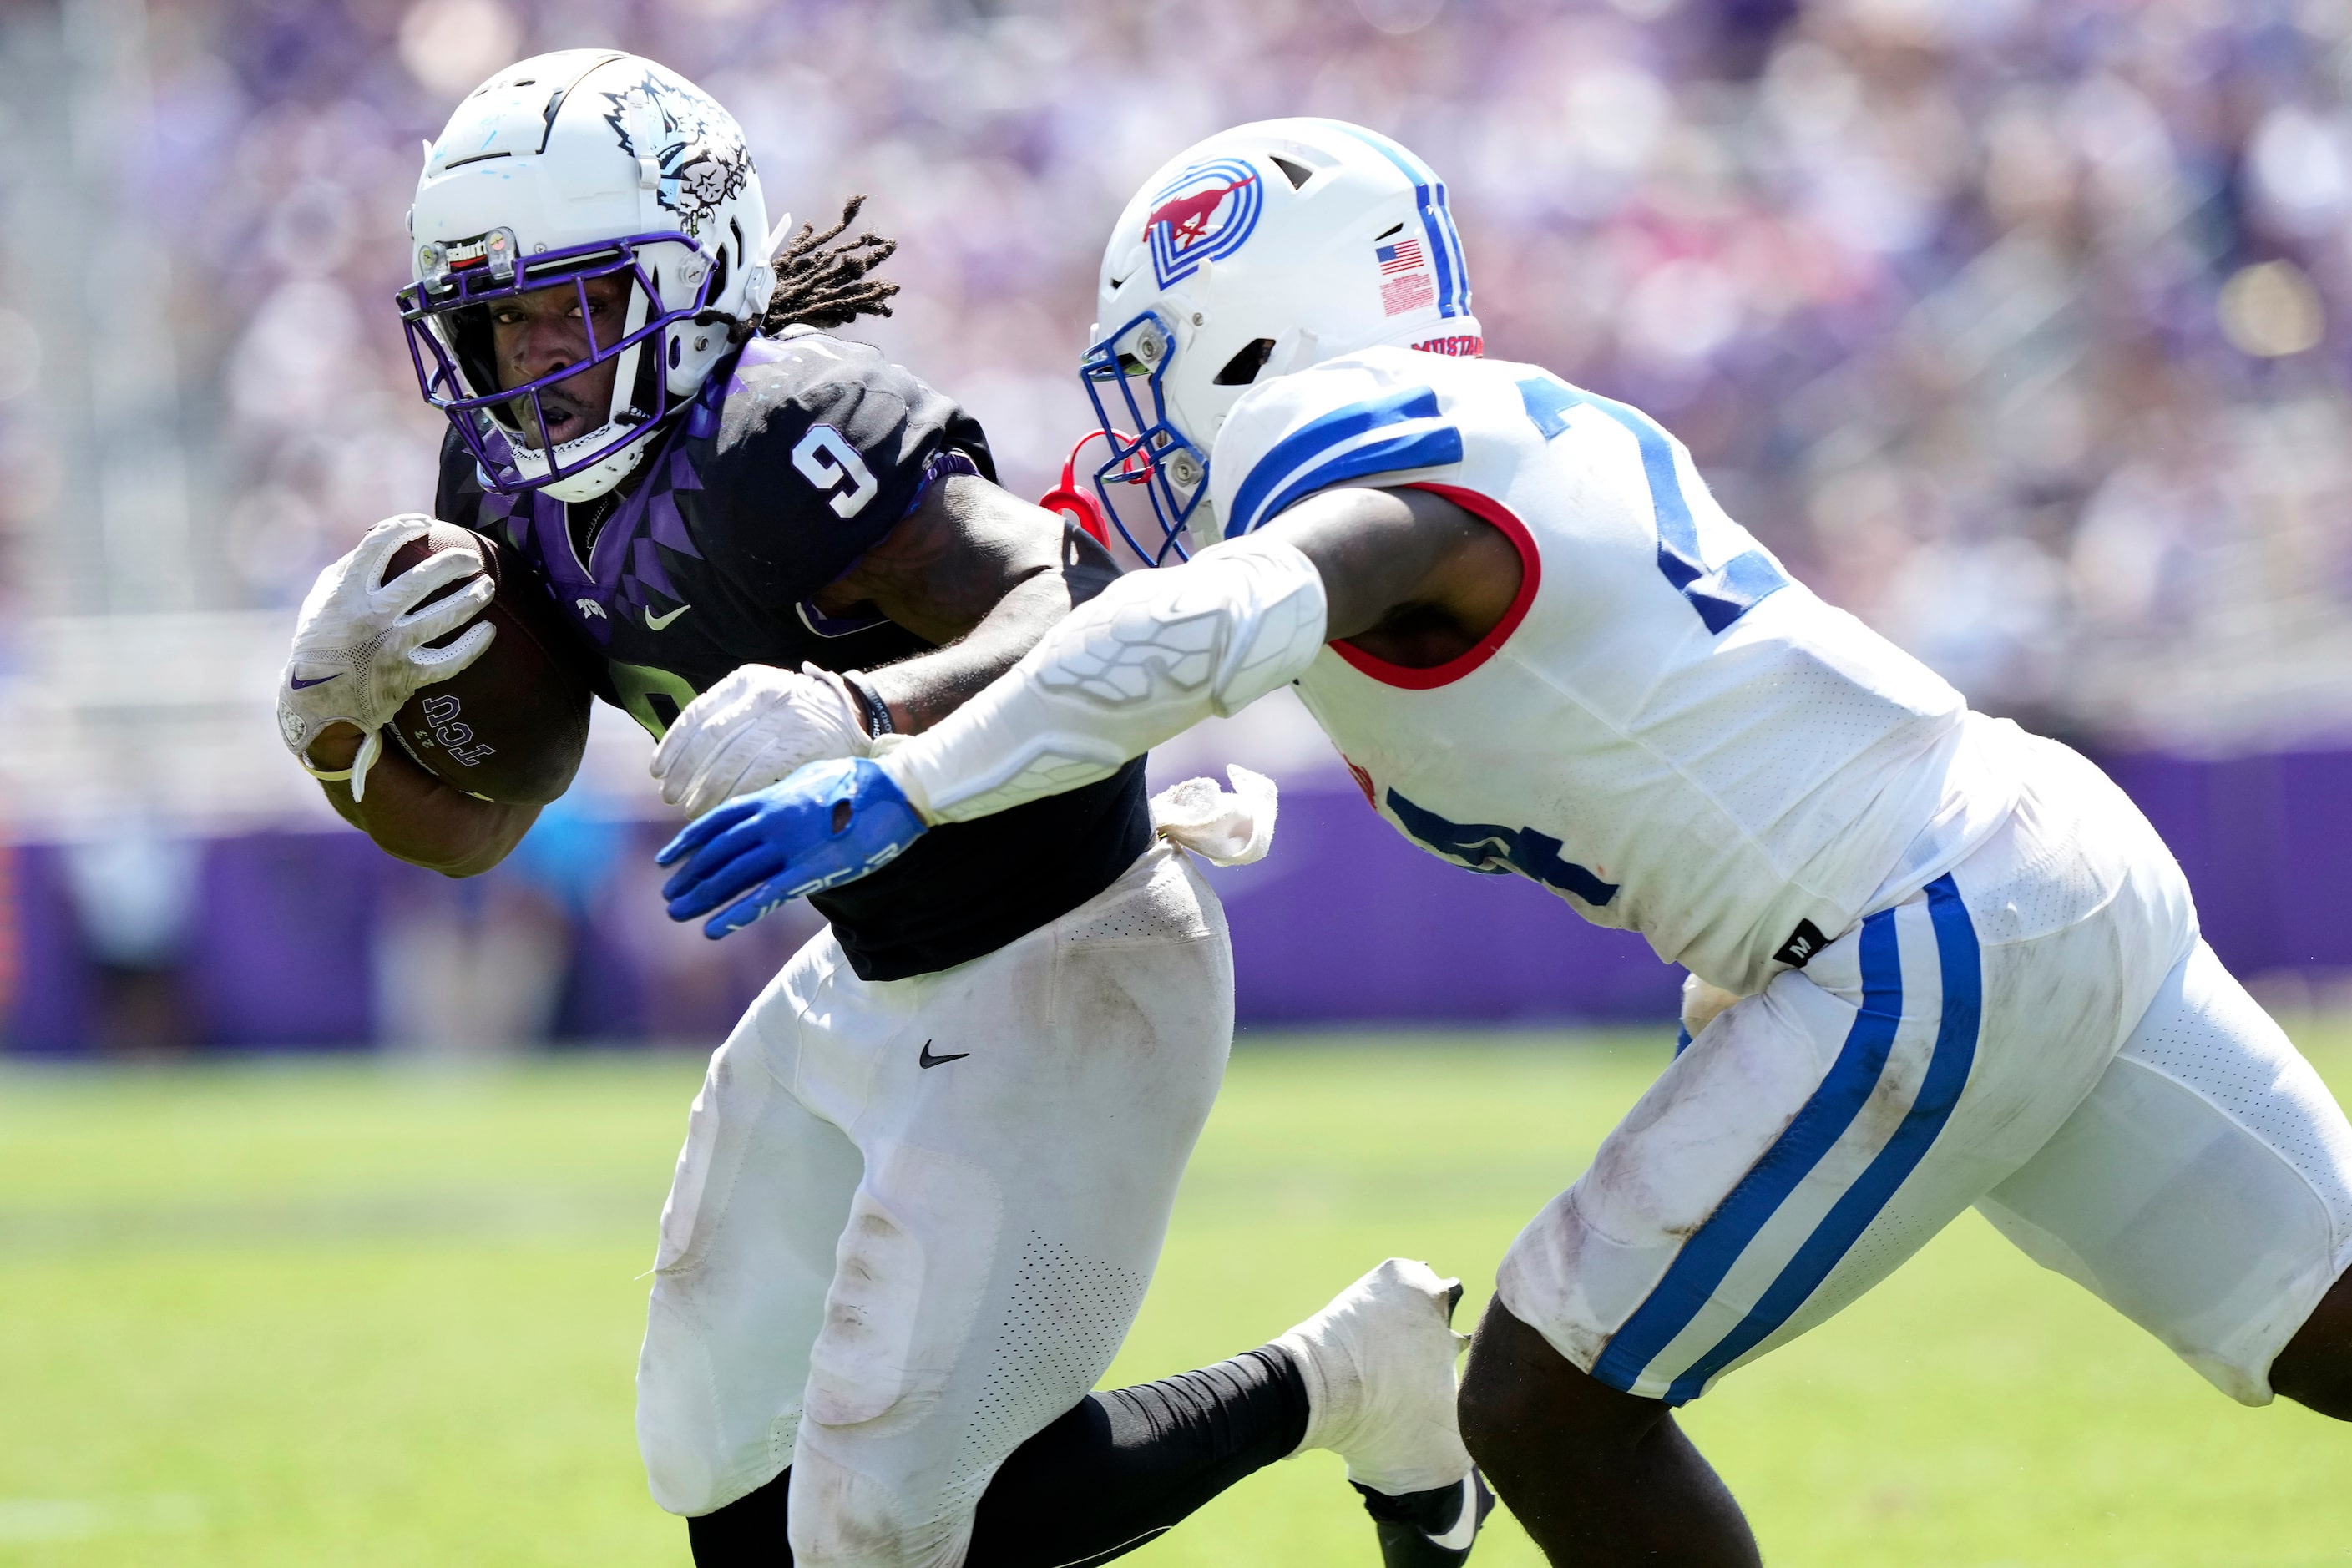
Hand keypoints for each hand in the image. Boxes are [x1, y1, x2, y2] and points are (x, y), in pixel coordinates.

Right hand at [278, 516, 495, 796]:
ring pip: (441, 618)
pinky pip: (448, 661)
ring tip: (487, 586)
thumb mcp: (321, 601)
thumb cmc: (320, 644)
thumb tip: (381, 540)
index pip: (378, 545)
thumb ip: (348, 571)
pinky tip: (489, 631)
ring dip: (471, 599)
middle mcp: (371, 617)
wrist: (317, 702)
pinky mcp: (406, 676)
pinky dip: (472, 647)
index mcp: (346, 593)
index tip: (424, 523)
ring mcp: (391, 648)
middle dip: (452, 563)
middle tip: (470, 557)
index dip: (404, 527)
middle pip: (420, 579)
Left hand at [650, 663, 869, 819]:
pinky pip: (758, 774)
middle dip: (685, 772)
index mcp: (745, 681)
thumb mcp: (759, 699)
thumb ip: (725, 719)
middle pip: (710, 739)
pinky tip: (722, 809)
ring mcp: (784, 719)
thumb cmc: (794, 713)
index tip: (658, 772)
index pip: (697, 715)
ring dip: (707, 789)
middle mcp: (763, 695)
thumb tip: (676, 757)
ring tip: (691, 809)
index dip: (673, 746)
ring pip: (731, 760)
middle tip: (670, 797)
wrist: (851, 714)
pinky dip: (736, 794)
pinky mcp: (801, 745)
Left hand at [656, 757, 927, 937]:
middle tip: (668, 896)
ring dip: (702, 897)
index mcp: (771, 798)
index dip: (687, 842)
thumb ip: (785, 793)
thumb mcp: (812, 778)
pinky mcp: (811, 871)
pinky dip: (737, 915)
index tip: (666, 860)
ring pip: (733, 876)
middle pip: (717, 853)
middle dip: (689, 876)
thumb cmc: (861, 783)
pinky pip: (765, 897)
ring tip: (678, 914)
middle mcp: (771, 821)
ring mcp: (789, 847)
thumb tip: (770, 803)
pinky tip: (715, 929)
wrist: (898, 791)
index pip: (715, 823)